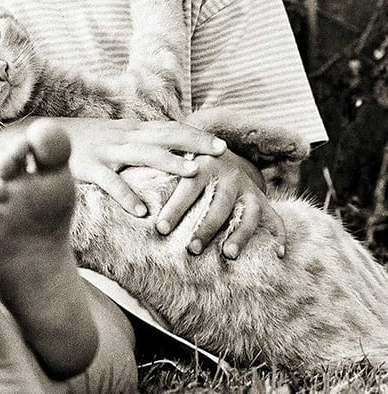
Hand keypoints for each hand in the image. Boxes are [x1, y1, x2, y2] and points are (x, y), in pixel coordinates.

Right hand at [51, 117, 226, 216]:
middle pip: (165, 136)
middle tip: (222, 152)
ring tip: (194, 173)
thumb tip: (167, 152)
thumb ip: (138, 144)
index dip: (196, 134)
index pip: (170, 129)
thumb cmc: (82, 143)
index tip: (223, 144)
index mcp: (131, 131)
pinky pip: (110, 182)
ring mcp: (106, 151)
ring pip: (144, 154)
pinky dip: (126, 196)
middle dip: (195, 143)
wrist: (39, 139)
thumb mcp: (113, 138)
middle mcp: (123, 137)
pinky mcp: (88, 167)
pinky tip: (142, 212)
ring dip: (170, 162)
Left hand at [154, 149, 285, 258]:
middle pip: (218, 203)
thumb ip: (154, 175)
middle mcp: (228, 175)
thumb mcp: (173, 162)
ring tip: (227, 254)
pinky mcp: (262, 200)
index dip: (174, 208)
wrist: (218, 150)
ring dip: (239, 234)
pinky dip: (279, 235)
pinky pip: (275, 218)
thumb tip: (125, 195)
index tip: (159, 229)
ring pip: (247, 212)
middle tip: (192, 249)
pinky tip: (278, 254)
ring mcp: (247, 188)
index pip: (187, 188)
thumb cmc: (185, 164)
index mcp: (202, 165)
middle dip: (206, 227)